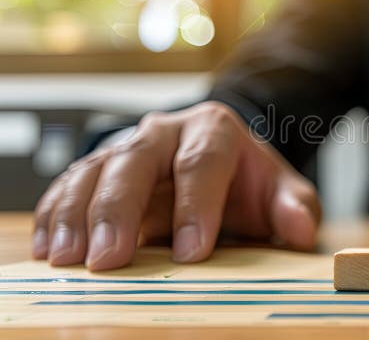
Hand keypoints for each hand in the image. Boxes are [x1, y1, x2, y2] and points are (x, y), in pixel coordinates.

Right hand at [32, 101, 320, 270]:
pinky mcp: (100, 169)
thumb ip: (295, 206)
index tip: (193, 253)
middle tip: (109, 257)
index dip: (196, 207)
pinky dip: (54, 214)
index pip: (203, 163)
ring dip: (75, 213)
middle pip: (136, 160)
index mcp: (213, 130)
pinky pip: (69, 185)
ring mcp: (127, 147)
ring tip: (66, 257)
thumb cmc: (247, 180)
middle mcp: (165, 132)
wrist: (220, 161)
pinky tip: (47, 246)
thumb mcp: (281, 190)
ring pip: (94, 170)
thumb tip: (301, 228)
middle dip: (120, 208)